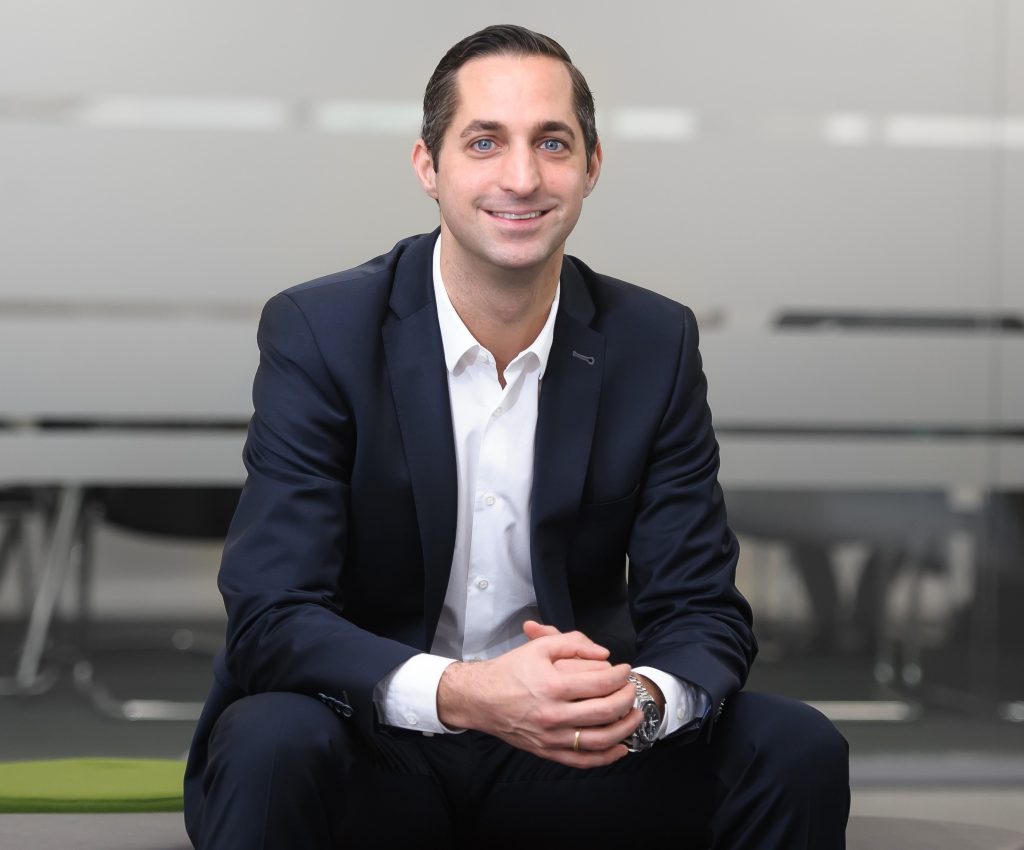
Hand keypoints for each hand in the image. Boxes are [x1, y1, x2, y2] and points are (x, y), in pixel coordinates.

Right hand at [437, 622, 638, 767]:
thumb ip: (572, 643)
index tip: (625, 670)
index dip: (619, 675)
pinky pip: (583, 760)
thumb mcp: (539, 647)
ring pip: (599, 740)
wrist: (480, 699)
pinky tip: (621, 747)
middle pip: (605, 711)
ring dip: (625, 728)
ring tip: (635, 715)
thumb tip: (603, 654)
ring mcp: (551, 737)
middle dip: (627, 699)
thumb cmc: (510, 670)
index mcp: (552, 686)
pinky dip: (606, 757)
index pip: (599, 682)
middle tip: (632, 689)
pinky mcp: (548, 752)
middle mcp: (553, 714)